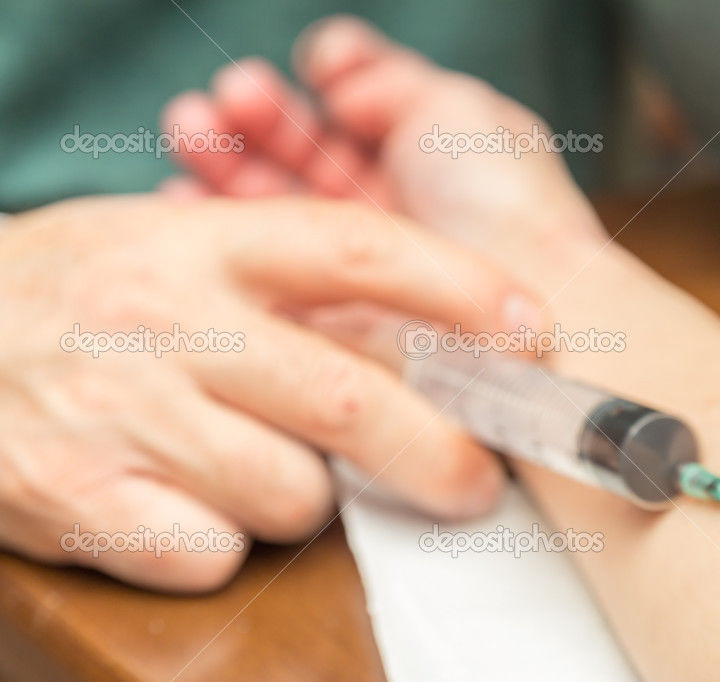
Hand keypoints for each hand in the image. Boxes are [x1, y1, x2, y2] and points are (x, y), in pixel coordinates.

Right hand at [0, 195, 538, 590]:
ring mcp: (123, 414)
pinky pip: (211, 552)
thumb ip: (298, 280)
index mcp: (207, 245)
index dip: (461, 291)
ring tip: (269, 467)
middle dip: (437, 453)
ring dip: (308, 498)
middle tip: (474, 478)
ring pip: (287, 492)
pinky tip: (195, 504)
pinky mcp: (81, 500)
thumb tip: (439, 337)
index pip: (360, 251)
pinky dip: (229, 543)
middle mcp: (168, 321)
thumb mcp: (187, 243)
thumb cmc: (96, 289)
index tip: (530, 331)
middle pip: (347, 401)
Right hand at [160, 16, 606, 286]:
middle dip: (249, 127)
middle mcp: (378, 220)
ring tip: (192, 129)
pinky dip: (215, 235)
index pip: (334, 127)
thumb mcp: (455, 108)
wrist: (520, 303)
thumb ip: (387, 79)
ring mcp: (348, 274)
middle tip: (220, 104)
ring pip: (269, 214)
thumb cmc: (499, 201)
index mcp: (411, 169)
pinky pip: (259, 277)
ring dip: (222, 167)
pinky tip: (184, 201)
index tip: (270, 84)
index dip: (295, 103)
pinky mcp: (323, 323)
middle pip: (294, 166)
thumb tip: (331, 73)